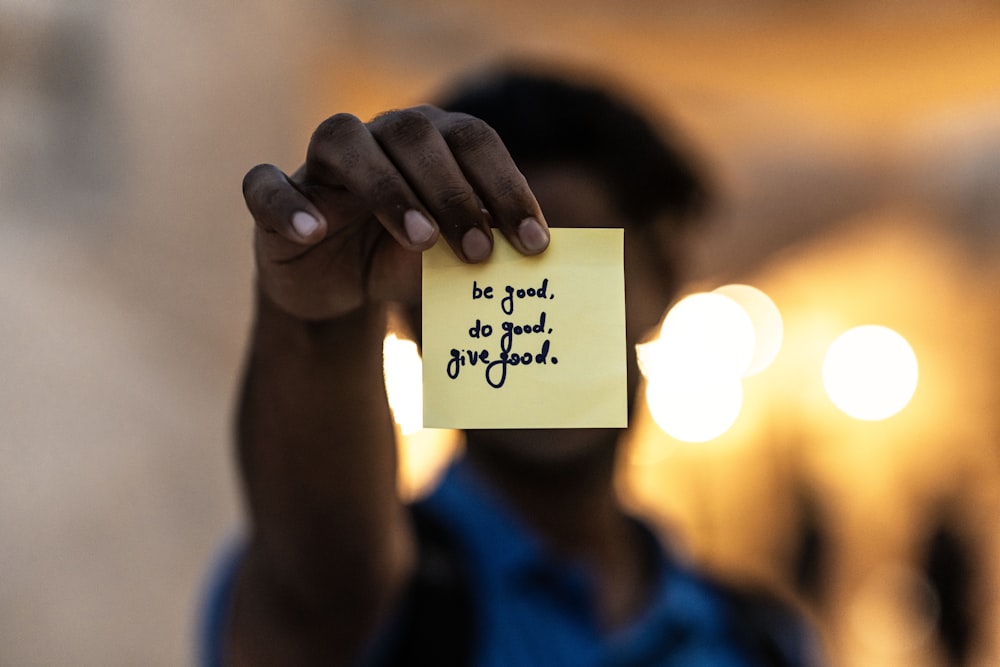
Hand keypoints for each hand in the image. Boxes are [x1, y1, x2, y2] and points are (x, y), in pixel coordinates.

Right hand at [242, 105, 549, 320]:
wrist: (341, 291)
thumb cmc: (404, 261)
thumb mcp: (447, 259)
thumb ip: (481, 248)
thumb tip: (533, 257)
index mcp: (432, 141)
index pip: (474, 141)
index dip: (506, 187)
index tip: (533, 244)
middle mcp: (378, 136)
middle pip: (415, 134)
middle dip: (454, 193)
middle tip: (480, 252)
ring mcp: (321, 164)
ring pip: (344, 141)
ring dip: (387, 188)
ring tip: (421, 240)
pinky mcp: (273, 196)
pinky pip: (266, 184)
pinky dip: (287, 203)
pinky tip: (312, 232)